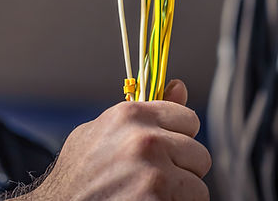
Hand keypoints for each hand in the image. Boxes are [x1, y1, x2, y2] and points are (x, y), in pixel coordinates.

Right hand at [25, 80, 210, 200]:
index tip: (162, 153)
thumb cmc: (78, 174)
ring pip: (199, 186)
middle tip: (152, 181)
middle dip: (182, 170)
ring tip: (148, 196)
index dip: (177, 139)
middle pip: (199, 155)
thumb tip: (180, 86)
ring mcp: (154, 174)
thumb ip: (145, 112)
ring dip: (180, 196)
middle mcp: (145, 140)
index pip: (188, 120)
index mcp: (131, 115)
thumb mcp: (103, 132)